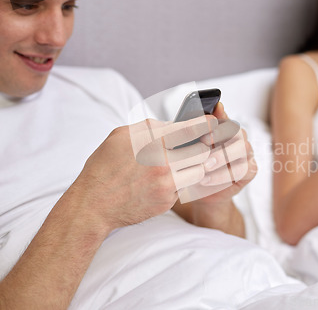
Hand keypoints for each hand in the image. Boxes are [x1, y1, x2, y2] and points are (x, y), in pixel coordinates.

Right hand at [72, 115, 217, 231]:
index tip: (214, 122)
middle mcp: (162, 162)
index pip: (191, 129)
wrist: (93, 204)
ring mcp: (166, 184)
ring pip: (199, 171)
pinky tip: (166, 181)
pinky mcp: (167, 201)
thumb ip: (150, 127)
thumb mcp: (122, 136)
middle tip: (198, 146)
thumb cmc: (104, 166)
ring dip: (194, 166)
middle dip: (202, 148)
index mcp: (151, 141)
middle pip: (202, 151)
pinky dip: (180, 182)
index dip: (207, 124)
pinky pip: (185, 187)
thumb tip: (174, 124)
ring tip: (182, 164)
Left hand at [181, 103, 256, 203]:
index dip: (218, 115)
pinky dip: (222, 175)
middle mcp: (238, 137)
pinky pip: (241, 170)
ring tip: (204, 165)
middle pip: (236, 129)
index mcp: (224, 126)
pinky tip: (206, 179)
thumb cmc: (193, 163)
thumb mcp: (188, 147)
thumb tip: (194, 115)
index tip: (207, 120)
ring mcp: (246, 152)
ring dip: (222, 157)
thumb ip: (193, 131)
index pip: (223, 115)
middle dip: (219, 134)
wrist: (197, 189)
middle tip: (203, 141)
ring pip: (241, 148)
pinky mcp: (250, 169)